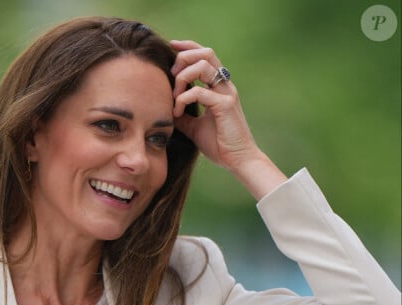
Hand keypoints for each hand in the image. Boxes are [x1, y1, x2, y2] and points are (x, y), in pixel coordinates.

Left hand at [170, 40, 286, 198]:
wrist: (238, 160)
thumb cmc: (219, 144)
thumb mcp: (194, 127)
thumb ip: (182, 114)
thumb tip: (164, 108)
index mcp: (219, 87)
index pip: (205, 56)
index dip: (188, 47)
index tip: (171, 46)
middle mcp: (225, 86)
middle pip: (205, 53)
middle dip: (183, 58)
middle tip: (171, 76)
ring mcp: (227, 93)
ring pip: (203, 66)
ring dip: (182, 77)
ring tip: (174, 96)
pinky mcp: (225, 105)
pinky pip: (199, 92)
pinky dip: (183, 99)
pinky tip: (176, 113)